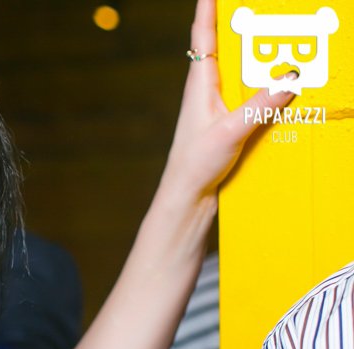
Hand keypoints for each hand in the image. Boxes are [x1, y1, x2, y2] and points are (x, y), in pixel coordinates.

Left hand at [161, 0, 294, 196]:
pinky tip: (292, 94)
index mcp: (200, 85)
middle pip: (231, 49)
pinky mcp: (233, 123)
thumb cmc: (194, 166)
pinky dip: (272, 92)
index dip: (208, 9)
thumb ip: (258, 106)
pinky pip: (257, 98)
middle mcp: (209, 91)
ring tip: (291, 45)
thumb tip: (290, 79)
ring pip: (247, 74)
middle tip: (269, 12)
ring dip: (266, 62)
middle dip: (249, 28)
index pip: (203, 37)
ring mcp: (221, 107)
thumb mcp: (229, 132)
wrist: (188, 199)